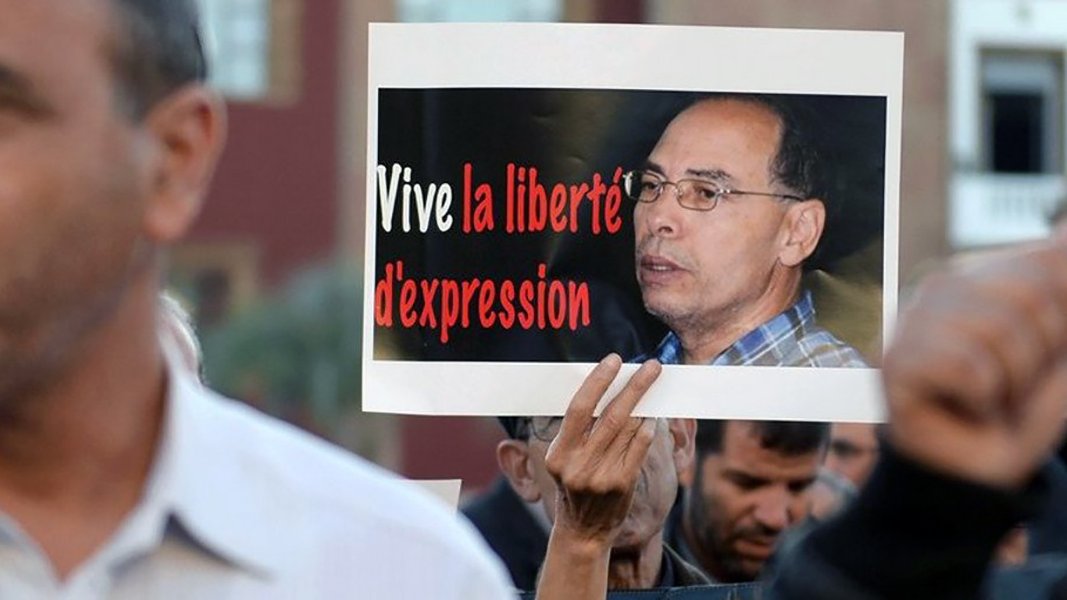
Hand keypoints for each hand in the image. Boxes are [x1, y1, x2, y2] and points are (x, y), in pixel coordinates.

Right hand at [544, 354, 661, 549]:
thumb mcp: (565, 459)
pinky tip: (654, 414)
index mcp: (558, 453)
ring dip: (645, 402)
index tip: (614, 360)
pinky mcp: (622, 483)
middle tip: (651, 366)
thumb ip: (579, 430)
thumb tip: (604, 387)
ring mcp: (601, 476)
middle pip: (611, 414)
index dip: (598, 381)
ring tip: (654, 384)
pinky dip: (649, 426)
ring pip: (629, 428)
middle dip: (634, 385)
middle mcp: (578, 464)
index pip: (579, 408)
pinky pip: (641, 446)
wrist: (583, 531)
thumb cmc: (575, 486)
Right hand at [884, 240, 1066, 487]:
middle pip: (1031, 295)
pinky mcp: (895, 361)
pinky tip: (965, 406)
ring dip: (1013, 382)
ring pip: (1000, 332)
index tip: (1043, 357)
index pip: (1047, 263)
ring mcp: (911, 320)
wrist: (971, 474)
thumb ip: (1060, 289)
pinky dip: (982, 398)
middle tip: (1015, 385)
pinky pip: (970, 368)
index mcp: (980, 274)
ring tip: (990, 398)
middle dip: (1042, 352)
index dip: (1061, 321)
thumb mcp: (1058, 347)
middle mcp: (940, 287)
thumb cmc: (1017, 410)